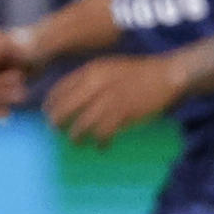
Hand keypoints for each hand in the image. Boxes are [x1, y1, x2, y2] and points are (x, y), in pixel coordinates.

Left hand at [44, 55, 182, 147]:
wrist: (166, 75)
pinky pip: (104, 134)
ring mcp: (109, 100)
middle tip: (56, 130)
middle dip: (57, 122)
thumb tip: (72, 97)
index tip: (47, 113)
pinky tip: (102, 146)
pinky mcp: (123, 114)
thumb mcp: (109, 67)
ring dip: (76, 136)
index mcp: (91, 71)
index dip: (50, 104)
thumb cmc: (138, 72)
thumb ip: (90, 79)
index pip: (60, 89)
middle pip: (65, 108)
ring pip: (82, 124)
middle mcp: (96, 85)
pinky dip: (100, 142)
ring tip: (76, 141)